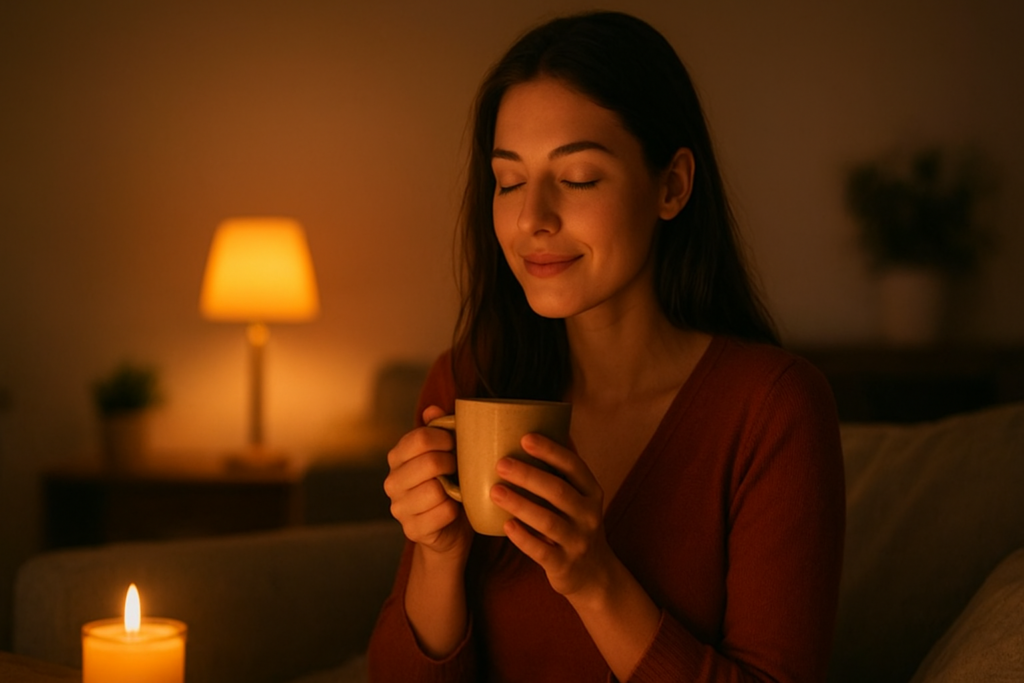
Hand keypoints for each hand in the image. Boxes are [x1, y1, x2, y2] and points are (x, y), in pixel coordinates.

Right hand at [383, 405, 472, 556]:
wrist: (450, 529)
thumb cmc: (450, 485)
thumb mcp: (446, 454)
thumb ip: (438, 429)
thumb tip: (432, 409)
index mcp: (397, 458)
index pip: (420, 438)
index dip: (445, 439)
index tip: (455, 445)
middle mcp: (392, 482)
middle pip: (429, 462)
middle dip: (452, 464)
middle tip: (458, 469)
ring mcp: (399, 508)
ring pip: (435, 490)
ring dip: (453, 490)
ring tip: (455, 490)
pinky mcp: (412, 530)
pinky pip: (443, 513)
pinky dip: (454, 510)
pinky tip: (453, 510)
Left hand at [489, 434, 616, 599]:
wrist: (593, 574)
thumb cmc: (577, 523)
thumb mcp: (580, 495)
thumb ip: (565, 468)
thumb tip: (549, 422)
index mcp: (592, 491)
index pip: (574, 466)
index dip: (551, 451)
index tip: (526, 437)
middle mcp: (589, 514)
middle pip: (558, 491)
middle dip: (529, 475)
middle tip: (500, 463)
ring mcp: (578, 541)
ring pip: (548, 522)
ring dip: (520, 505)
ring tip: (495, 491)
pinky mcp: (564, 565)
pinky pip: (542, 551)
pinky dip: (524, 538)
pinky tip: (505, 526)